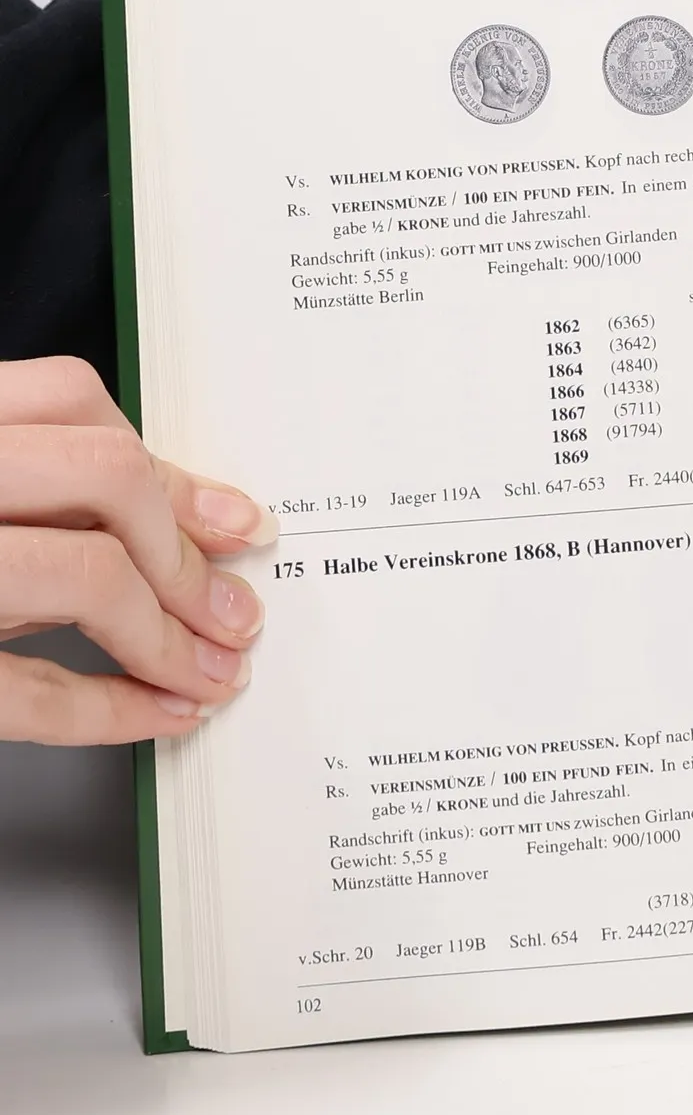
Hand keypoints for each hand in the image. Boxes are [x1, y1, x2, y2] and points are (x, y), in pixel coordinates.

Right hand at [0, 357, 272, 744]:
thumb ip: (55, 499)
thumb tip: (196, 520)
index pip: (70, 401)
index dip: (169, 470)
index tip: (241, 524)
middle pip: (105, 478)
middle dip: (191, 555)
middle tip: (241, 613)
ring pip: (84, 574)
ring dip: (171, 636)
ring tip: (213, 670)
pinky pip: (30, 691)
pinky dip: (110, 710)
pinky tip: (159, 713)